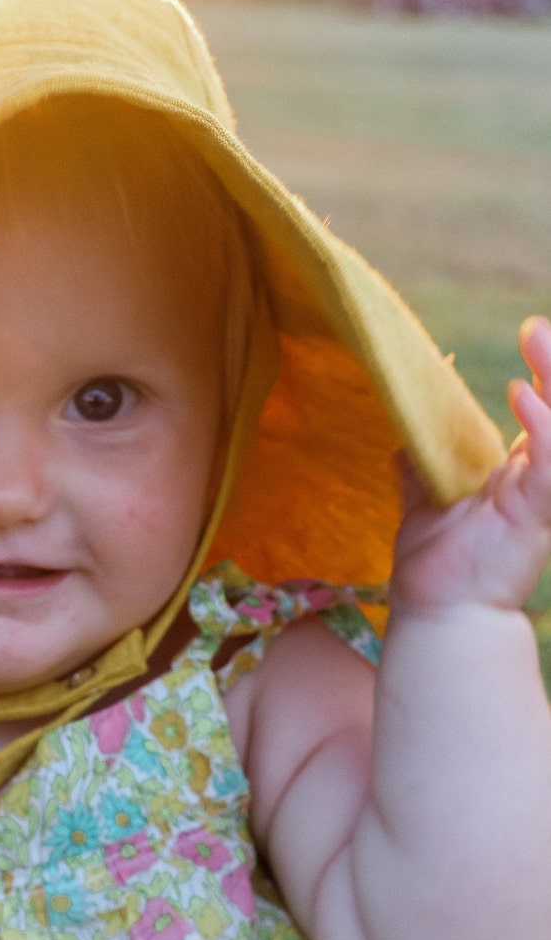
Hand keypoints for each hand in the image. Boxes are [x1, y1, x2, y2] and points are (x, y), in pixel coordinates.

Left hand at [392, 315, 550, 612]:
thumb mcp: (425, 502)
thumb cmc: (436, 565)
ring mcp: (540, 498)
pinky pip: (550, 466)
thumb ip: (420, 469)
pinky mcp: (535, 515)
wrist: (438, 612)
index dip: (543, 375)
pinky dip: (543, 429)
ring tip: (538, 340)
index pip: (544, 413)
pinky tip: (523, 397)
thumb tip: (404, 437)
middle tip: (538, 327)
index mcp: (518, 476)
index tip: (531, 335)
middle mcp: (537, 482)